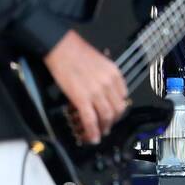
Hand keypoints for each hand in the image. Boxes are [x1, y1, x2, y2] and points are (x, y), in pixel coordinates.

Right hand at [43, 30, 127, 144]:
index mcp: (114, 73)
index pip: (123, 97)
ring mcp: (96, 92)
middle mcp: (109, 83)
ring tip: (98, 134)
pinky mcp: (82, 98)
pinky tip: (91, 137)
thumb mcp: (101, 62)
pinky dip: (92, 131)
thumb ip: (107, 77)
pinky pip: (90, 119)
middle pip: (117, 109)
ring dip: (103, 128)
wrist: (61, 47)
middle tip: (107, 127)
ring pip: (106, 117)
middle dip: (113, 121)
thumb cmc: (77, 52)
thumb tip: (105, 92)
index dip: (118, 109)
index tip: (113, 114)